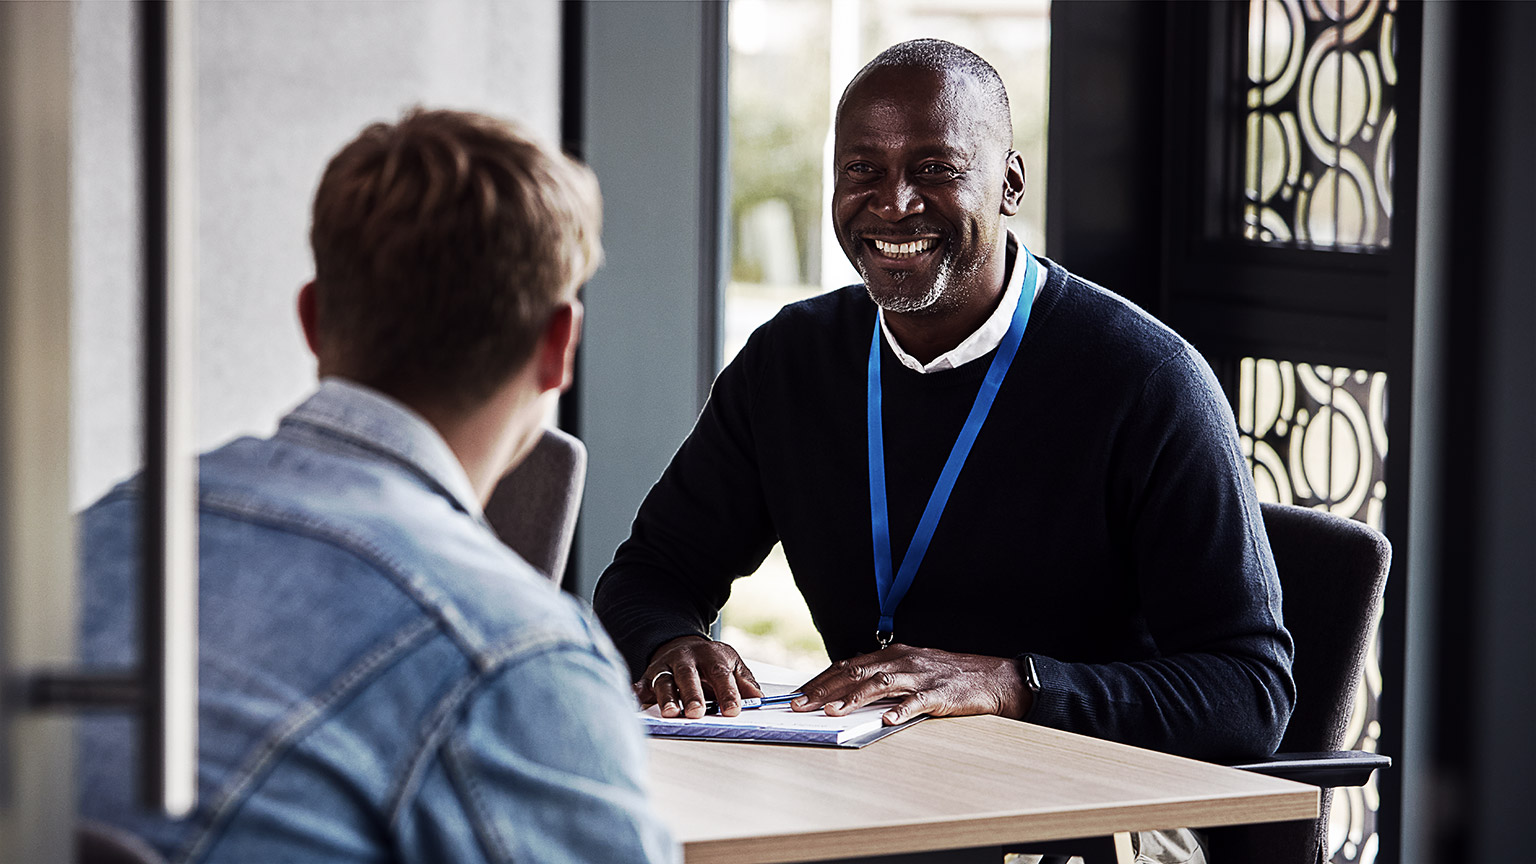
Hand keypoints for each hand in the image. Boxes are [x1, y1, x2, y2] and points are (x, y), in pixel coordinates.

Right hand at [635, 635, 762, 718]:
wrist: (682, 646)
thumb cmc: (710, 661)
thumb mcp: (731, 665)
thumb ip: (745, 682)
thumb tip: (759, 700)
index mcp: (710, 655)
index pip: (720, 673)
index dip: (727, 691)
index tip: (733, 710)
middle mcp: (685, 659)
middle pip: (688, 675)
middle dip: (693, 694)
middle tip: (697, 712)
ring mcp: (665, 667)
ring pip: (664, 681)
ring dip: (667, 698)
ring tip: (671, 713)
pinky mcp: (647, 677)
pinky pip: (640, 687)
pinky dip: (636, 696)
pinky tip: (635, 706)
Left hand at [791, 644, 1030, 725]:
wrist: (991, 677)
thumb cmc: (947, 676)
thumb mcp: (911, 669)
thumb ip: (882, 676)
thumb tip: (848, 686)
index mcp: (892, 656)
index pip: (848, 665)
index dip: (821, 680)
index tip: (798, 694)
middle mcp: (902, 661)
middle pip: (855, 673)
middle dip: (824, 689)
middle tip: (800, 705)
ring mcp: (920, 677)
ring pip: (880, 684)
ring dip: (853, 698)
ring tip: (831, 712)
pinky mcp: (939, 694)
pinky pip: (917, 702)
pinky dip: (900, 710)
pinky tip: (886, 720)